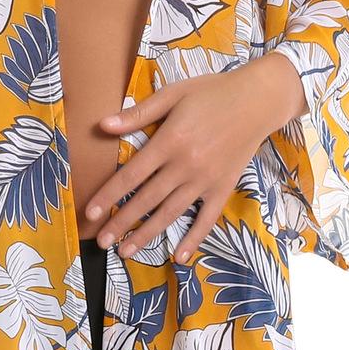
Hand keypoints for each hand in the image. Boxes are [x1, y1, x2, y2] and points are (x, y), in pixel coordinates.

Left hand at [82, 54, 306, 263]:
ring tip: (126, 252)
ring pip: (170, 213)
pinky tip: (178, 256)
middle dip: (122, 223)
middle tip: (101, 242)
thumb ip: (138, 114)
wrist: (257, 100)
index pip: (131, 175)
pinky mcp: (223, 188)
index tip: (91, 213)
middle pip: (147, 200)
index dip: (108, 196)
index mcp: (170, 141)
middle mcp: (186, 165)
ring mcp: (205, 180)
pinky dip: (193, 239)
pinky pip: (207, 218)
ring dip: (147, 234)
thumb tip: (103, 125)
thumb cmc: (212, 93)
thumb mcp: (173, 94)